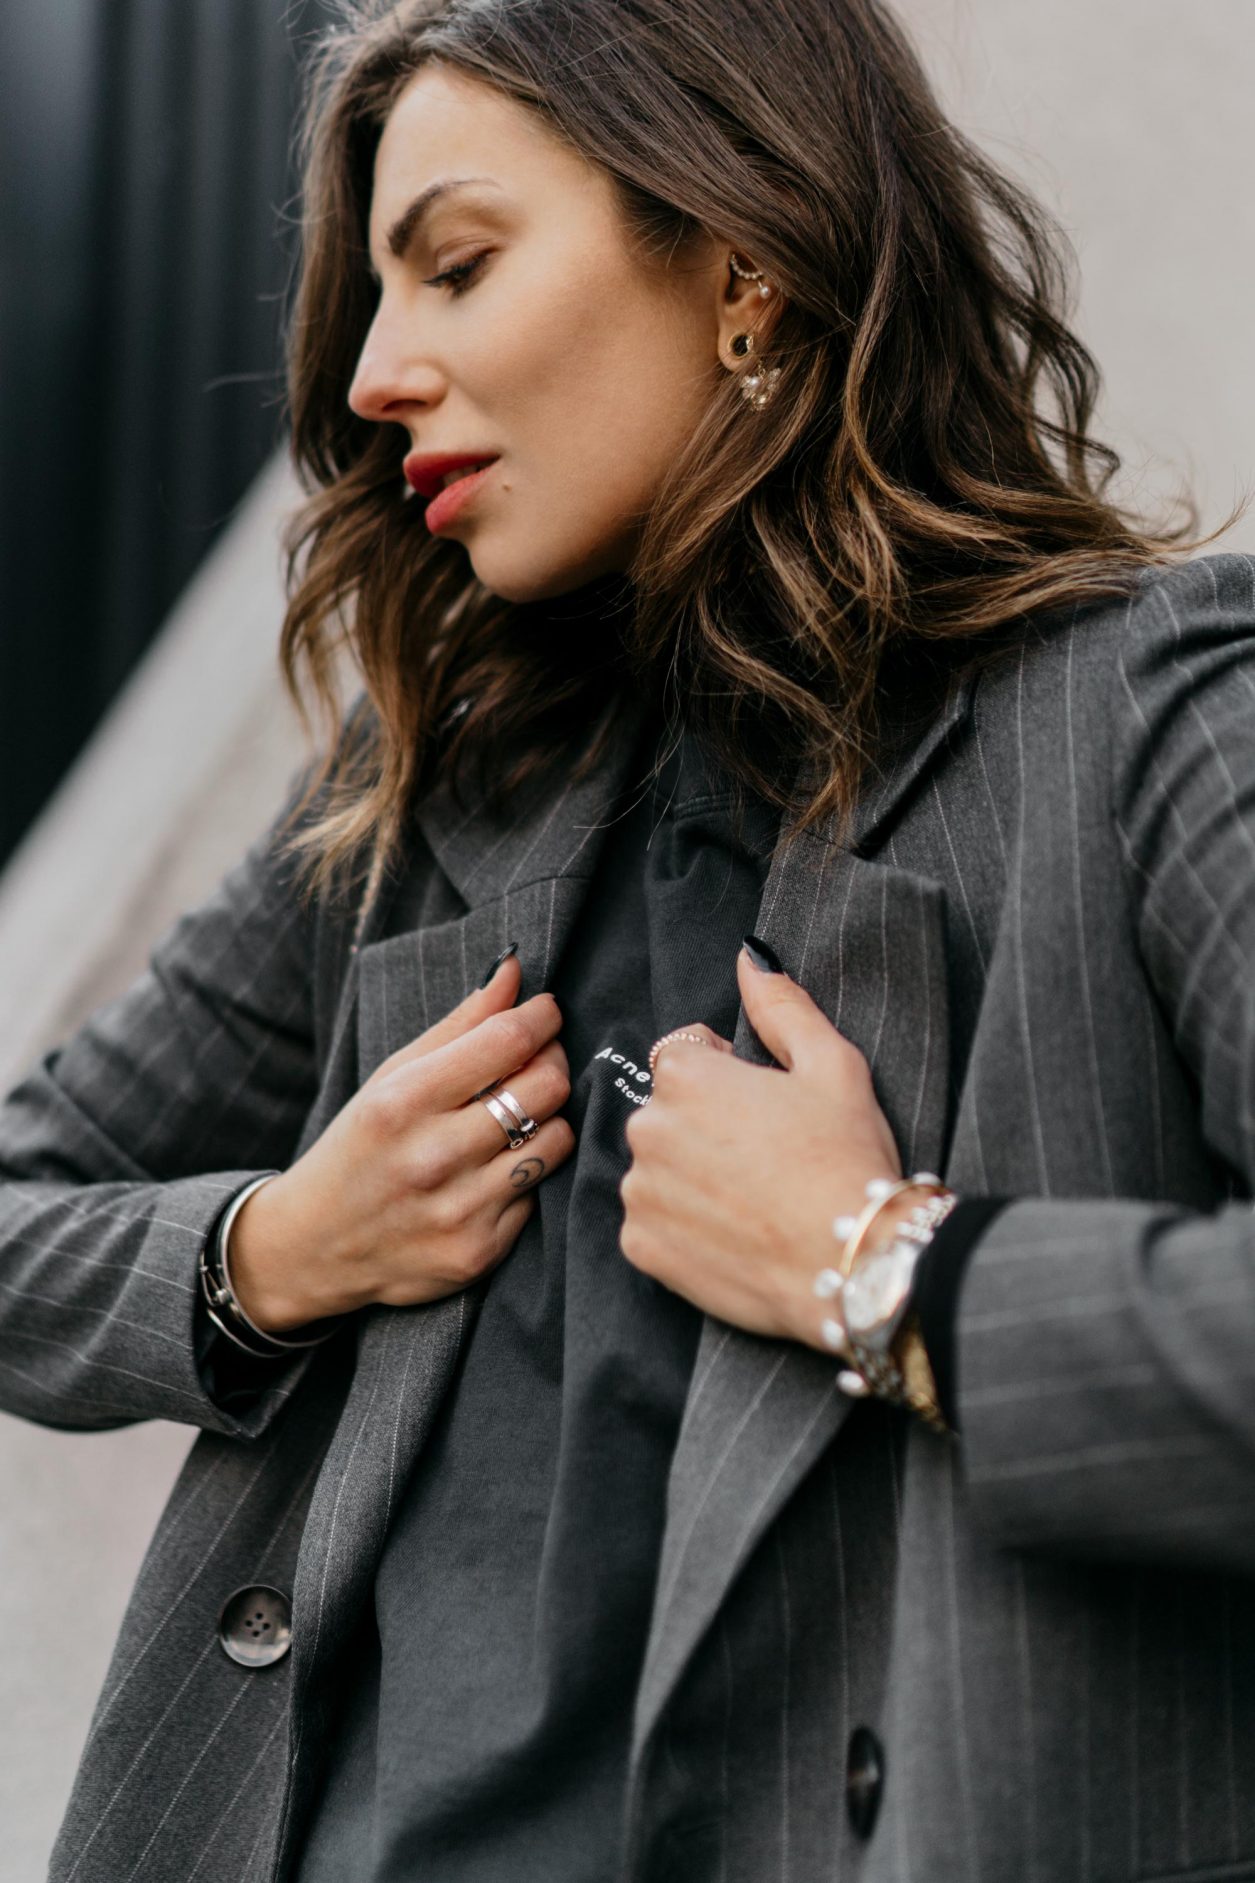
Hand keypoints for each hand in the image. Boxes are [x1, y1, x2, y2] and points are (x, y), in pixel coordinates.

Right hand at [230, 951, 573, 1330]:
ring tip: (518, 1116)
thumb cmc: (358, 1146)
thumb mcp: (391, 1077)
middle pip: (546, 1087)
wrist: (314, 1246)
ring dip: (548, 1119)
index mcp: (403, 1102)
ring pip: (557, 1140)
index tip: (546, 1012)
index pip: (508, 1041)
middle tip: (539, 1061)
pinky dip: (527, 1172)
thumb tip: (514, 971)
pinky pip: (538, 1192)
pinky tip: (495, 1169)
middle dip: (553, 1062)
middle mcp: (432, 1157)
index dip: (542, 1018)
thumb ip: (459, 1025)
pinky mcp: (479, 1251)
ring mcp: (458, 1209)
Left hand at [619, 944, 905, 1351]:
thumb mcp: (832, 1065)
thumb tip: (748, 956)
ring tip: (752, 1198)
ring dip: (690, 1176)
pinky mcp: (641, 1247)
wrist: (851, 1264)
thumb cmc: (846, 1158)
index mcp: (686, 1076)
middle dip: (704, 1125)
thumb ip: (781, 1006)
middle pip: (667, 1113)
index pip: (682, 1056)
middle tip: (764, 1157)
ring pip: (658, 1168)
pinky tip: (732, 1234)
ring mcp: (640, 1191)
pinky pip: (653, 1224)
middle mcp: (648, 1127)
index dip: (725, 1075)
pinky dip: (683, 1228)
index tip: (763, 1107)